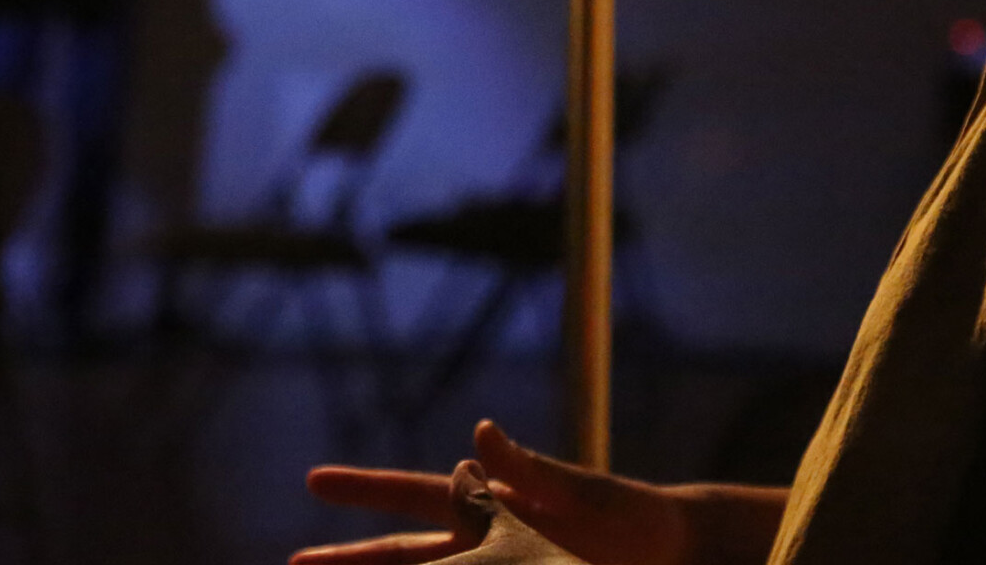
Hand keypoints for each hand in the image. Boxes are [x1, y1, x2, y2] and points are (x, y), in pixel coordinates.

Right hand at [296, 421, 690, 564]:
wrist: (671, 554)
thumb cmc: (628, 514)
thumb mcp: (580, 490)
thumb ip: (529, 469)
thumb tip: (482, 432)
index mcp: (490, 505)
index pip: (414, 495)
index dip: (364, 490)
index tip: (314, 481)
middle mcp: (484, 543)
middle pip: (402, 554)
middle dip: (349, 561)